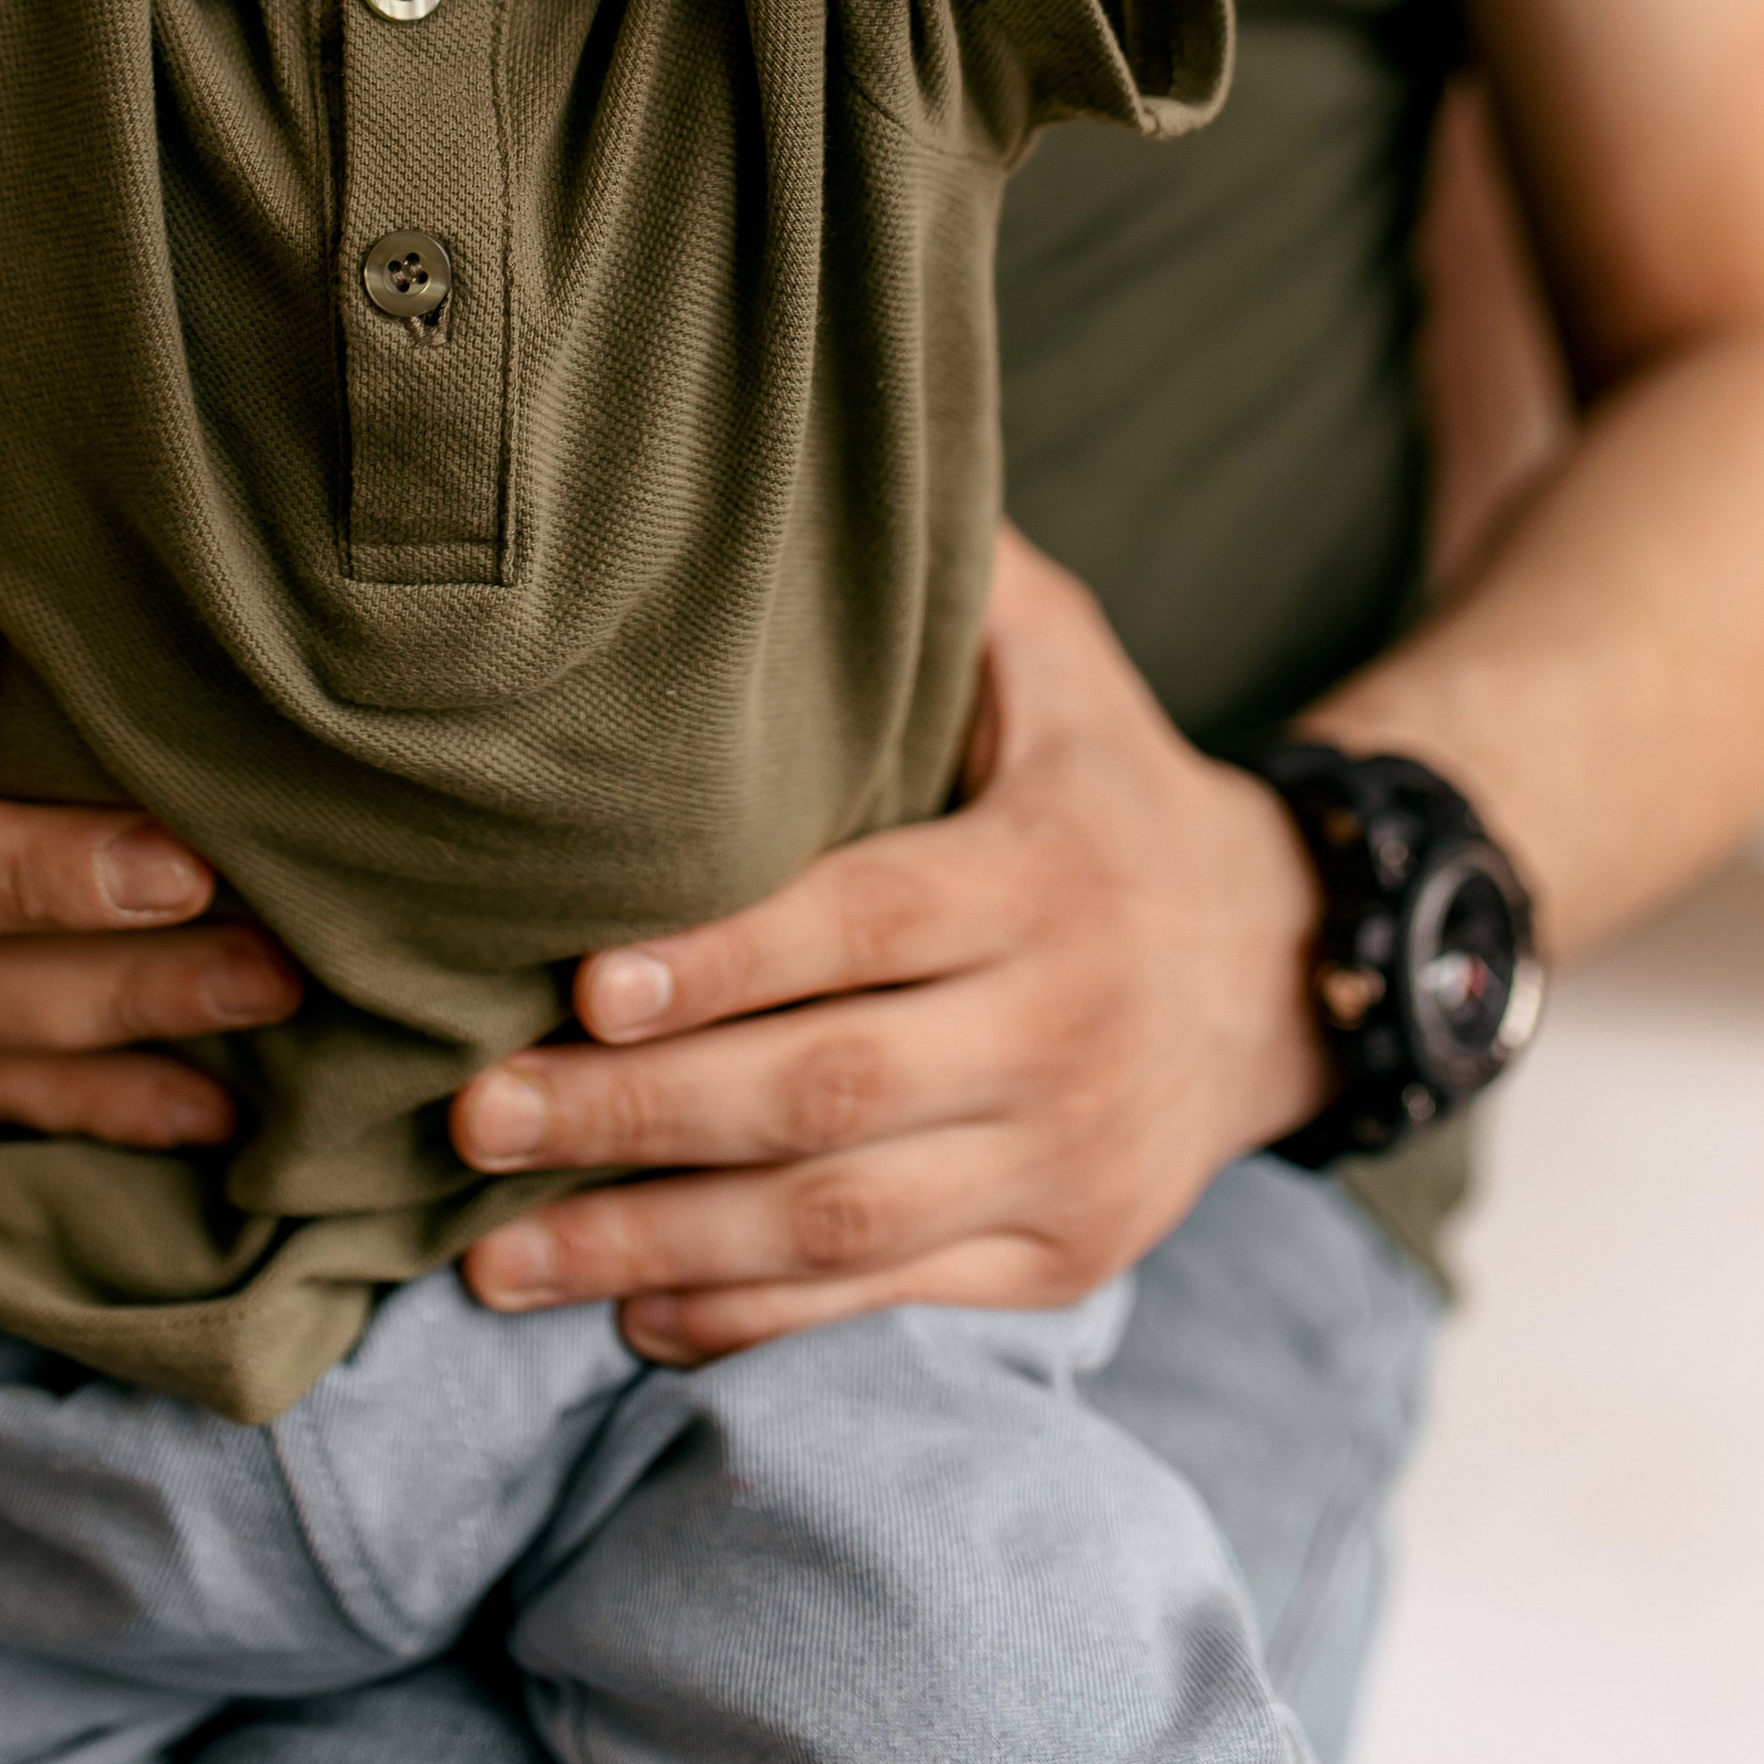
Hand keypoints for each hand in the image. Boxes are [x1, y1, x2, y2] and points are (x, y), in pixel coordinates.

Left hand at [454, 534, 1328, 1360]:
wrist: (1292, 964)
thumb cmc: (1107, 782)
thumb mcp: (1060, 658)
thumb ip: (950, 577)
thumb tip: (822, 441)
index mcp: (1044, 871)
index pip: (866, 925)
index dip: (724, 961)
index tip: (582, 983)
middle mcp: (1062, 1025)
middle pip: (825, 1091)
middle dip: (633, 1114)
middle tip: (471, 1115)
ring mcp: (1065, 1156)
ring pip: (839, 1225)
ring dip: (653, 1244)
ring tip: (495, 1257)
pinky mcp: (1061, 1252)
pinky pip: (890, 1302)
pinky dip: (754, 1321)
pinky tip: (630, 1311)